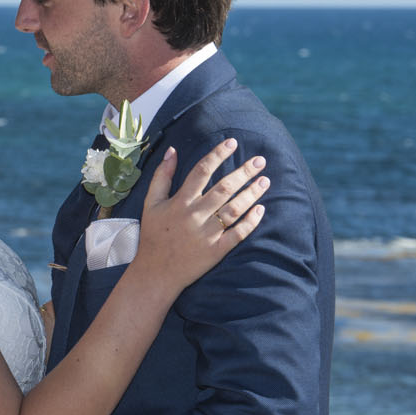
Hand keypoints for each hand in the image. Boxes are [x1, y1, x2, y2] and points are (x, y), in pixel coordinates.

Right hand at [134, 139, 267, 293]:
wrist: (156, 272)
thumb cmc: (153, 235)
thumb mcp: (150, 203)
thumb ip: (161, 176)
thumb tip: (172, 150)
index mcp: (180, 202)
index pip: (201, 171)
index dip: (218, 155)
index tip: (232, 142)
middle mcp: (195, 215)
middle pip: (224, 188)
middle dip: (244, 172)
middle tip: (260, 160)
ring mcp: (207, 233)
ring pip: (234, 209)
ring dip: (251, 193)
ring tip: (265, 180)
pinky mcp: (216, 250)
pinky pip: (238, 234)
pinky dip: (250, 222)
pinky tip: (261, 209)